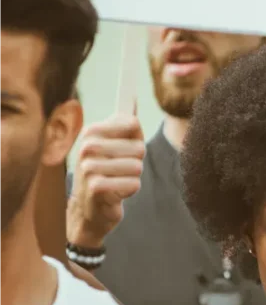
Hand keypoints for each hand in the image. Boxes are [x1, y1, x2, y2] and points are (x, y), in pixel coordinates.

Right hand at [66, 114, 144, 248]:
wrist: (91, 208)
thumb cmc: (108, 172)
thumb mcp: (116, 144)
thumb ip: (124, 122)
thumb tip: (132, 95)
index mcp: (92, 132)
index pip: (132, 123)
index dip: (137, 138)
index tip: (127, 146)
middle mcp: (86, 147)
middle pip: (139, 147)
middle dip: (136, 161)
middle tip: (120, 170)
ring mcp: (88, 167)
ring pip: (137, 167)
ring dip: (133, 178)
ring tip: (118, 181)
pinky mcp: (95, 187)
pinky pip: (133, 184)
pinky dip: (130, 190)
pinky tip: (116, 193)